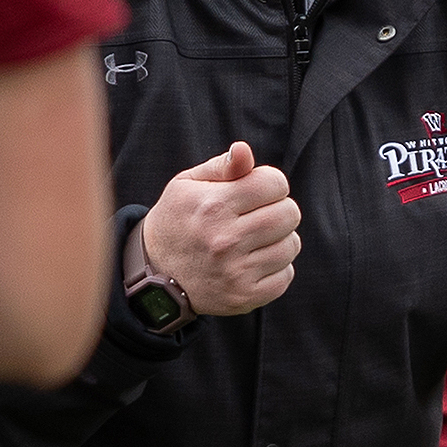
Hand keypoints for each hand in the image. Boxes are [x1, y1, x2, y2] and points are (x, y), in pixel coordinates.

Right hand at [139, 141, 300, 315]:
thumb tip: (244, 150)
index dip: (270, 182)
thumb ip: (221, 166)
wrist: (156, 273)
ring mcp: (236, 272)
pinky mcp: (245, 297)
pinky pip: (286, 275)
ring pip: (291, 245)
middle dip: (279, 208)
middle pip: (289, 214)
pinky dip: (277, 267)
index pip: (275, 184)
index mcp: (213, 206)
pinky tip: (254, 261)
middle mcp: (225, 239)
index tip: (257, 189)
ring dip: (279, 239)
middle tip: (258, 214)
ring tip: (255, 239)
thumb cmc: (177, 219)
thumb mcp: (187, 184)